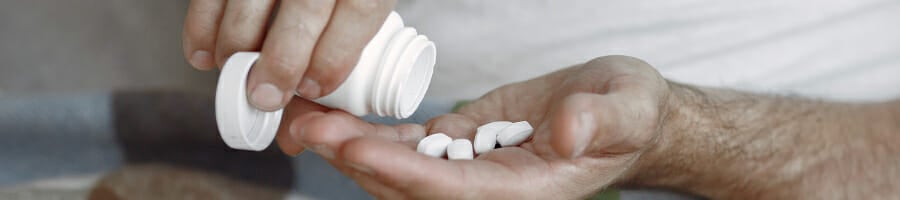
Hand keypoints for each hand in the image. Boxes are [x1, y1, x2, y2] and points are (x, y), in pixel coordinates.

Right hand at [183, 0, 396, 110]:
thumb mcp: (363, 0)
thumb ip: (341, 43)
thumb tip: (304, 113)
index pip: (360, 8)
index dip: (336, 56)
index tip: (314, 88)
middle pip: (305, 7)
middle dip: (281, 61)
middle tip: (266, 96)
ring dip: (236, 44)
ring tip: (234, 71)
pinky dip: (201, 23)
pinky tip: (203, 52)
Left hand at [277, 55, 673, 198]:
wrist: (621, 114)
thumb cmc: (628, 113)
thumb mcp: (628, 108)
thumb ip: (601, 121)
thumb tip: (570, 133)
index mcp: (524, 193)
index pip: (452, 190)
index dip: (402, 171)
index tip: (356, 146)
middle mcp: (487, 192)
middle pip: (409, 187)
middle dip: (356, 158)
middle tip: (306, 125)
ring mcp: (469, 172)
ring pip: (398, 170)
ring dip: (349, 146)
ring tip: (302, 116)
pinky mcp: (459, 148)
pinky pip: (408, 148)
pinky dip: (371, 133)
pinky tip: (335, 115)